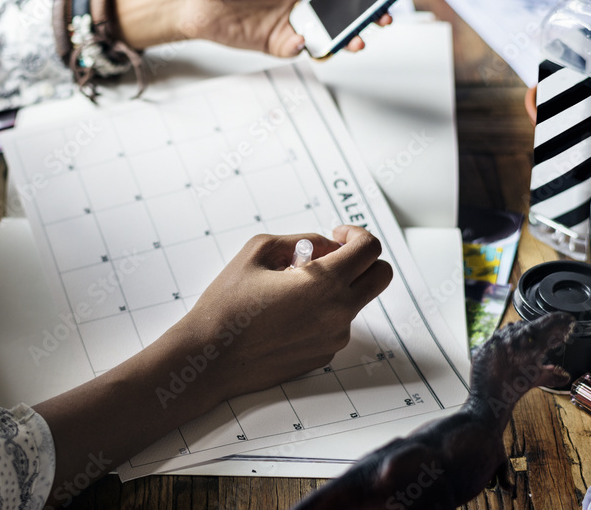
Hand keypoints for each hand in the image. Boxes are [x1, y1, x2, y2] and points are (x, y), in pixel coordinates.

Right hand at [169, 226, 391, 401]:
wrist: (210, 358)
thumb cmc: (227, 305)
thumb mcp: (258, 251)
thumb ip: (300, 240)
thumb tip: (325, 247)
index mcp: (325, 283)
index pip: (369, 248)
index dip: (356, 234)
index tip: (337, 236)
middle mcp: (339, 313)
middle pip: (380, 276)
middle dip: (361, 260)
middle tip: (329, 257)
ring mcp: (334, 338)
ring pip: (355, 301)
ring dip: (335, 287)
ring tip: (289, 290)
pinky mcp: (324, 355)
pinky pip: (336, 324)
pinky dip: (321, 312)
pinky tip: (285, 314)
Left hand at [180, 0, 392, 56]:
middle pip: (347, 6)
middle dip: (368, 12)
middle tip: (383, 16)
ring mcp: (293, 19)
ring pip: (331, 31)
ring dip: (348, 35)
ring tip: (358, 37)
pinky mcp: (278, 42)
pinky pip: (302, 49)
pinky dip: (308, 47)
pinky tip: (304, 38)